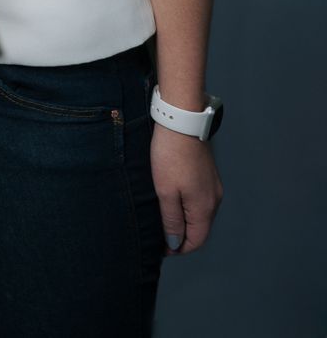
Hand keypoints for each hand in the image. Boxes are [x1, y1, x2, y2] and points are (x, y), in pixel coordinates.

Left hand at [151, 127, 220, 254]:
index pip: (197, 240)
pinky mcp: (207, 175)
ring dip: (184, 221)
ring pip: (199, 214)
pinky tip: (171, 201)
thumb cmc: (170, 156)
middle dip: (181, 236)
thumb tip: (175, 243)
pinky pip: (199, 200)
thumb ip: (172, 220)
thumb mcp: (165, 192)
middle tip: (159, 236)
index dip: (180, 248)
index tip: (161, 249)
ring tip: (162, 220)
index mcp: (205, 207)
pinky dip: (186, 207)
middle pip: (200, 228)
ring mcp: (213, 186)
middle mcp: (214, 199)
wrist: (181, 123)